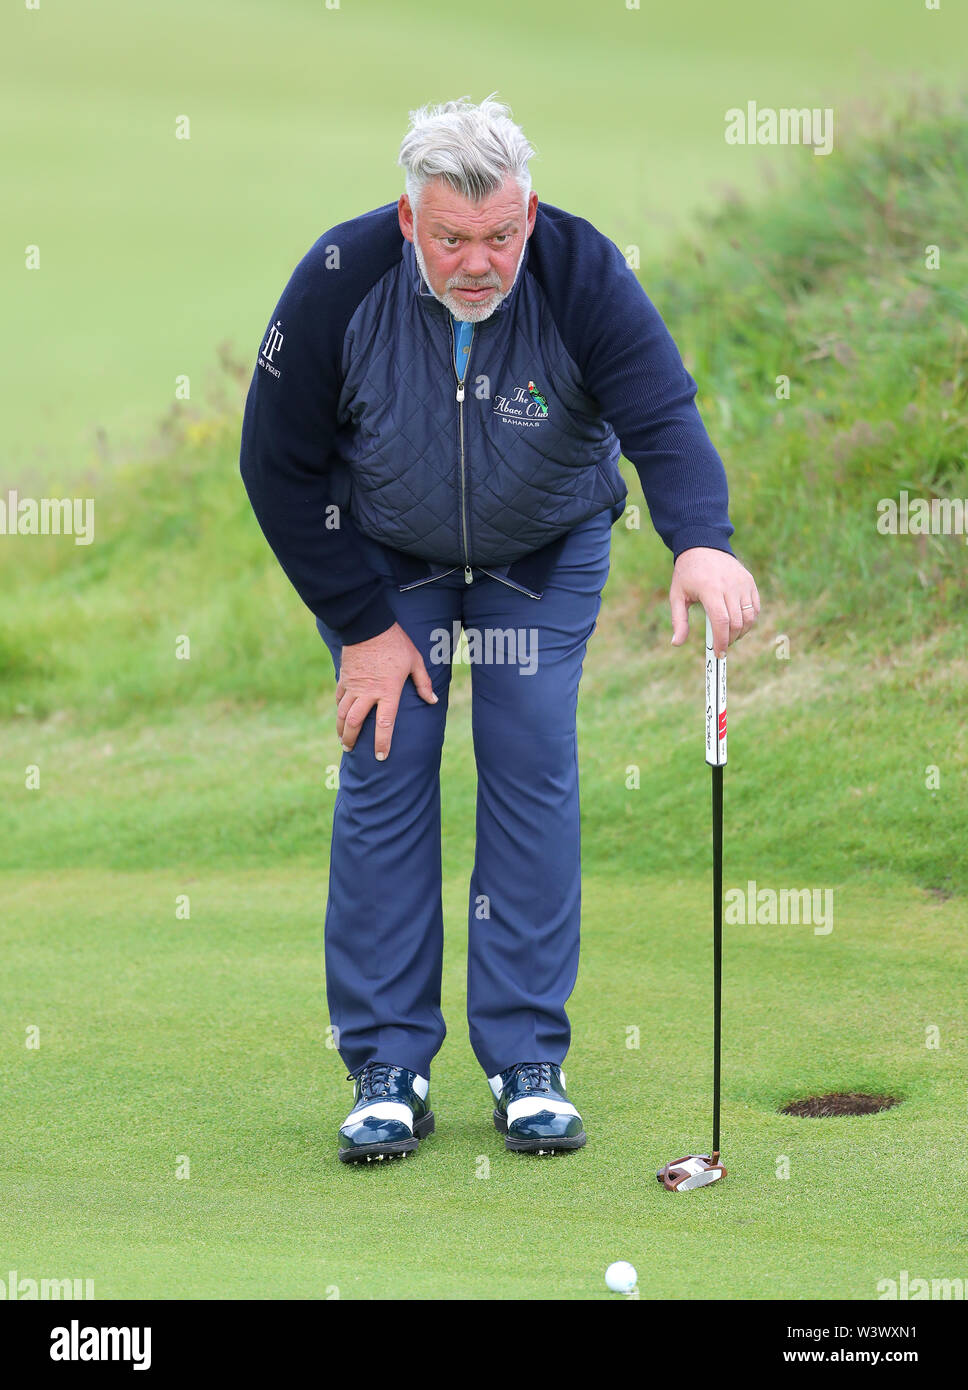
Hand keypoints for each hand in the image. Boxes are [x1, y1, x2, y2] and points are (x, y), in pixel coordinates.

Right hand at [336, 622, 437, 759]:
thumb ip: (423, 683)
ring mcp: (353, 685)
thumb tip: (433, 701)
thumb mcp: (415, 660)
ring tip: (342, 740)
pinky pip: (339, 697)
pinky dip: (339, 708)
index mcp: (387, 691)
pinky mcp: (344, 677)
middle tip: (350, 750)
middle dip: (351, 739)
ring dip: (341, 728)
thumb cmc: (396, 643)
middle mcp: (368, 692)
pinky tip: (340, 715)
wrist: (368, 625)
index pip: (384, 723)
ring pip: (342, 713)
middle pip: (355, 722)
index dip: (382, 742)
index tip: (380, 756)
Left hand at [669, 547, 759, 657]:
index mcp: (710, 589)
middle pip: (737, 622)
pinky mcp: (749, 582)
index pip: (721, 621)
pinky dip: (750, 620)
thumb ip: (679, 620)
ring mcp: (742, 583)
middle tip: (722, 646)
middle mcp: (729, 585)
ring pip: (750, 617)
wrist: (703, 545)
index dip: (722, 641)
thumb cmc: (687, 574)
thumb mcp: (677, 595)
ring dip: (741, 632)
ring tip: (729, 635)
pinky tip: (738, 624)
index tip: (719, 653)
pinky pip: (755, 607)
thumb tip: (677, 643)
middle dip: (730, 639)